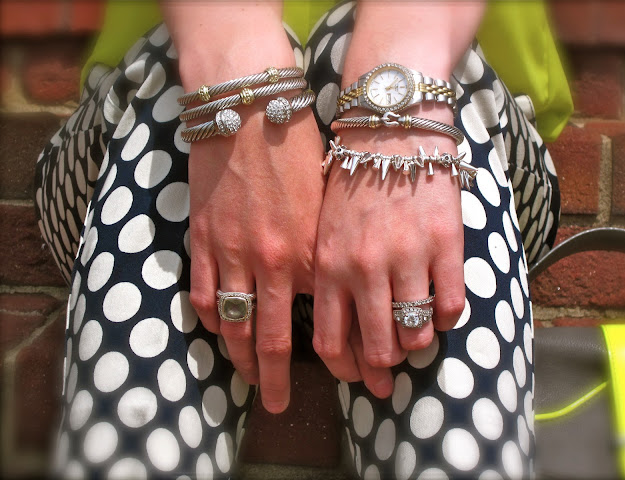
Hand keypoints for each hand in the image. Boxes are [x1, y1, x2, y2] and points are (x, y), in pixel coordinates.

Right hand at [163, 0, 325, 414]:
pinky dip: (209, 321)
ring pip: (232, 325)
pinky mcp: (202, 239)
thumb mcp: (327, 202)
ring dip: (240, 360)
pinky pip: (201, 294)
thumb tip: (323, 288)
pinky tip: (218, 334)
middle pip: (271, 338)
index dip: (333, 354)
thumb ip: (325, 251)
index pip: (320, 322)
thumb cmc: (298, 148)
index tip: (341, 372)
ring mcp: (231, 254)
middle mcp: (272, 264)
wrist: (250, 108)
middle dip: (277, 380)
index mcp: (311, 254)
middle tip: (278, 405)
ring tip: (249, 382)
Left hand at [313, 120, 465, 397]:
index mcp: (328, 266)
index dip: (345, 369)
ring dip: (415, 345)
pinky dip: (446, 319)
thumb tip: (341, 329)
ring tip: (414, 338)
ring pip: (415, 335)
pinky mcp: (446, 245)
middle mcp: (366, 269)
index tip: (356, 376)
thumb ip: (328, 279)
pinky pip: (450, 307)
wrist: (391, 133)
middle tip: (389, 372)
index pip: (330, 341)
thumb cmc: (352, 182)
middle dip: (382, 370)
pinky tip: (440, 309)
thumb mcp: (324, 231)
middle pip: (375, 348)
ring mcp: (408, 258)